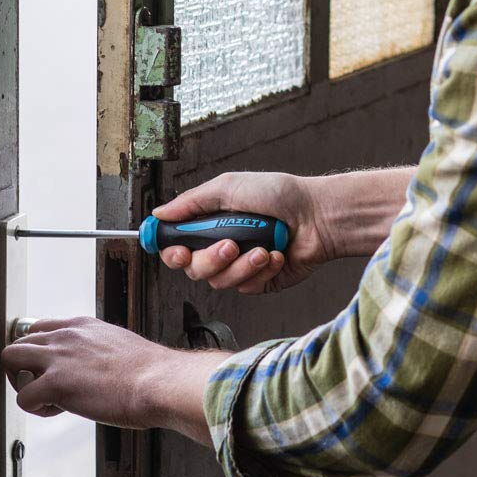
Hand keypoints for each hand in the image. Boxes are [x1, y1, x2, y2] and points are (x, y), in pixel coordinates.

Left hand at [0, 316, 213, 441]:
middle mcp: (65, 336)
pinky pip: (23, 398)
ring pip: (10, 358)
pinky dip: (36, 409)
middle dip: (23, 368)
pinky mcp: (55, 384)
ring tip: (44, 399)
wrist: (160, 382)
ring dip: (21, 383)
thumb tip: (100, 368)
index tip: (52, 370)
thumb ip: (99, 351)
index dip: (40, 353)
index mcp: (82, 325)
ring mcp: (58, 358)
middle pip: (19, 342)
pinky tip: (58, 411)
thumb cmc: (150, 373)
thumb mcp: (120, 346)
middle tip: (42, 387)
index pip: (40, 328)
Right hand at [149, 170, 336, 295]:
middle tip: (230, 245)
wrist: (317, 215)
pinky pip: (247, 288)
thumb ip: (192, 202)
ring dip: (241, 266)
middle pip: (194, 270)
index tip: (178, 252)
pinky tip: (277, 256)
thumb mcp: (229, 187)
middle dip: (210, 260)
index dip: (172, 254)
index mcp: (211, 224)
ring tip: (263, 249)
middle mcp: (223, 247)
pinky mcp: (262, 282)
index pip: (178, 247)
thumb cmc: (278, 195)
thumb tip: (159, 214)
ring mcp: (242, 267)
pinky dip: (262, 272)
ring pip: (220, 282)